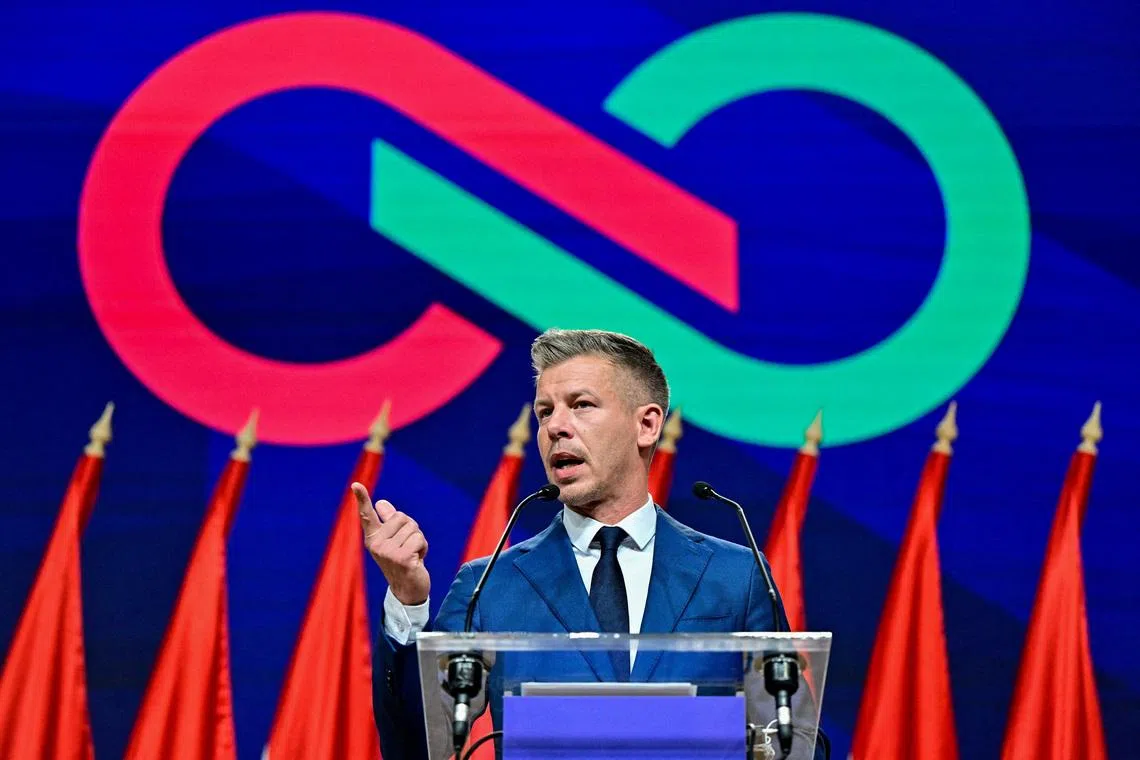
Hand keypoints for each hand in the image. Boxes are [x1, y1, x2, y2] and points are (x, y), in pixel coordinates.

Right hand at [353, 482, 429, 604]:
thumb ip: (388, 521)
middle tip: (408, 547)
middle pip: (402, 517)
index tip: (355, 484)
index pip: (367, 515)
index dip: (362, 499)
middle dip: (412, 529)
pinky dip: (423, 547)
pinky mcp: (401, 559)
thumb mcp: (394, 540)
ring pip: (413, 528)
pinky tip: (417, 560)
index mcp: (372, 538)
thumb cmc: (402, 561)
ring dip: (419, 540)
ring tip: (412, 555)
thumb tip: (381, 502)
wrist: (408, 590)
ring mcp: (387, 552)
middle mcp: (376, 544)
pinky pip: (419, 539)